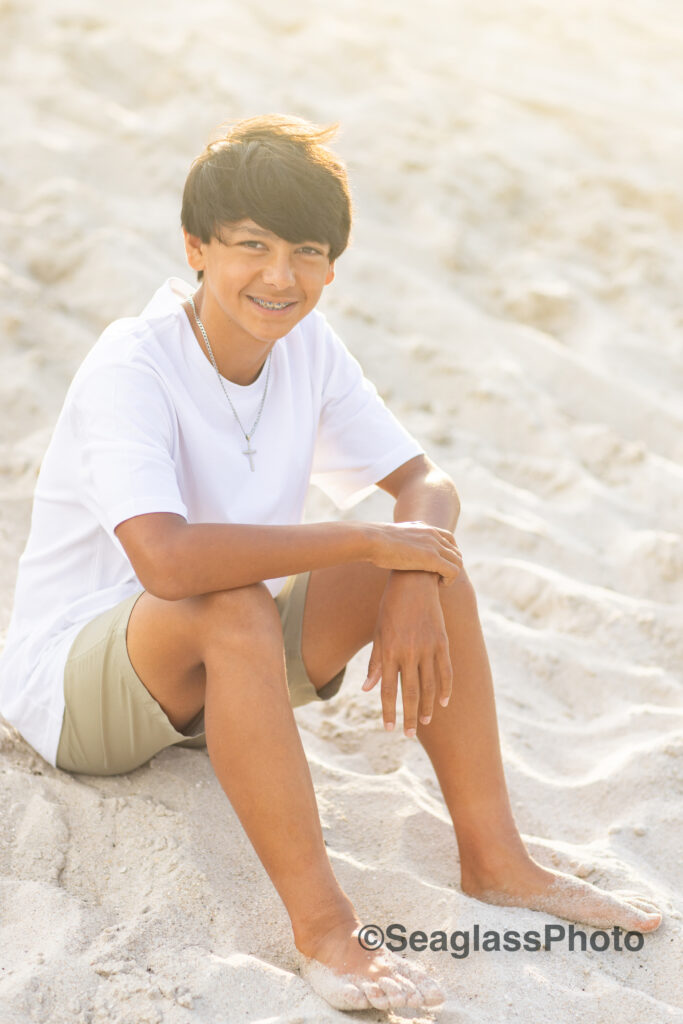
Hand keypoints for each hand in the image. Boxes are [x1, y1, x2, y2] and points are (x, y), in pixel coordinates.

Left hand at [361, 571, 452, 734]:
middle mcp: (409, 652)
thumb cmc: (391, 607)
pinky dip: (446, 688)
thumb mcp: (379, 632)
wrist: (415, 581)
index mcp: (389, 651)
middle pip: (410, 693)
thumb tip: (367, 689)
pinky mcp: (442, 641)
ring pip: (429, 685)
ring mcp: (428, 647)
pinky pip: (446, 671)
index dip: (388, 711)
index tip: (389, 728)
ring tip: (425, 722)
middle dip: (410, 716)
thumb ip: (375, 662)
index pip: (387, 689)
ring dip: (428, 707)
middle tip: (409, 735)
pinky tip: (443, 702)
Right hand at [368, 521, 462, 584]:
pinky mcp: (432, 558)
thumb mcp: (390, 537)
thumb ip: (398, 540)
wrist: (371, 540)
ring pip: (458, 561)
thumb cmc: (374, 542)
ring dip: (452, 575)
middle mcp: (432, 534)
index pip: (449, 538)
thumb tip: (391, 546)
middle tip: (438, 578)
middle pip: (456, 551)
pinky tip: (439, 586)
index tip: (439, 567)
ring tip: (439, 583)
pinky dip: (450, 580)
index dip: (448, 554)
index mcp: (424, 527)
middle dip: (451, 566)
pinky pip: (454, 571)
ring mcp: (433, 545)